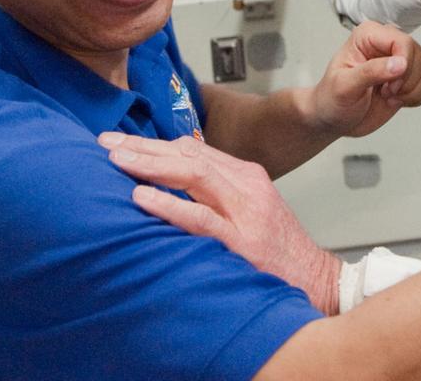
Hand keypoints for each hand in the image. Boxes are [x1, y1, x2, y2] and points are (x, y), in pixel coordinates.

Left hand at [98, 132, 341, 313]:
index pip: (193, 150)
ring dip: (150, 166)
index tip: (120, 142)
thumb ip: (217, 193)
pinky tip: (142, 197)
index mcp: (246, 175)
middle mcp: (246, 185)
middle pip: (189, 155)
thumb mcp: (250, 209)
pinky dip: (168, 204)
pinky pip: (199, 218)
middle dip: (144, 147)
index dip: (154, 143)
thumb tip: (168, 182)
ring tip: (117, 161)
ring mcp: (245, 211)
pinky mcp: (242, 241)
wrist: (316, 279)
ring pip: (192, 176)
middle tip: (104, 142)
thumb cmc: (278, 249)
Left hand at [310, 22, 420, 137]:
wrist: (334, 119)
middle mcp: (388, 43)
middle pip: (419, 55)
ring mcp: (401, 59)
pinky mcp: (410, 76)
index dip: (403, 66)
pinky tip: (399, 101)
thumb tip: (400, 64)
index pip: (403, 42)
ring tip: (390, 97)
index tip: (390, 86)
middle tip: (385, 93)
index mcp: (369, 35)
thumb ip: (371, 72)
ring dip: (414, 90)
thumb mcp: (344, 86)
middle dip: (407, 82)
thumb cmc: (332, 99)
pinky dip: (419, 96)